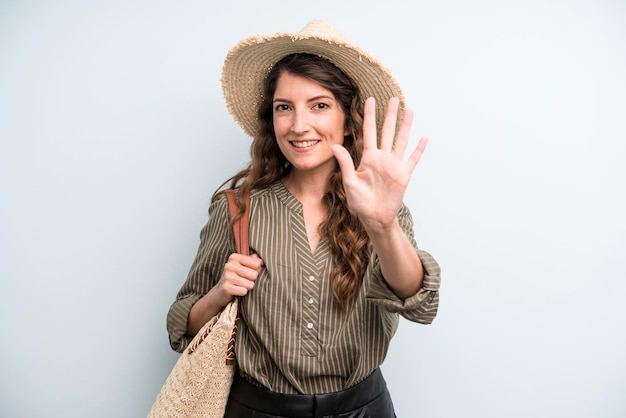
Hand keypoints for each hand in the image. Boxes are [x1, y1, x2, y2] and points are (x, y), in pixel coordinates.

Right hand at [216, 253, 263, 304]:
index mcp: (234, 257)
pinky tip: (237, 290)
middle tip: (244, 280)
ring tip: (240, 285)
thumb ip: (254, 260)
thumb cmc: (235, 277)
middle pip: (254, 275)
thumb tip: (262, 261)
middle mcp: (229, 265)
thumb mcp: (243, 266)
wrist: (220, 291)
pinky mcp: (226, 287)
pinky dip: (243, 292)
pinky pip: (244, 291)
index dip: (256, 270)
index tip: (249, 272)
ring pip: (250, 284)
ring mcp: (227, 276)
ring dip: (247, 287)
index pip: (256, 264)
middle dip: (252, 280)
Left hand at [332, 97, 426, 229]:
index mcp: (368, 157)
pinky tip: (424, 137)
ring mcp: (394, 165)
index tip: (369, 99)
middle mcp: (382, 158)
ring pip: (401, 140)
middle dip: (390, 114)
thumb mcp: (349, 182)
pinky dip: (419, 149)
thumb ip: (345, 163)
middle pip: (387, 131)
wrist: (374, 217)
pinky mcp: (404, 174)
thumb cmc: (359, 202)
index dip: (369, 115)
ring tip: (410, 110)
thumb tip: (334, 146)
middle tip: (394, 98)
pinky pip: (413, 159)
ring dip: (406, 126)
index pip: (369, 131)